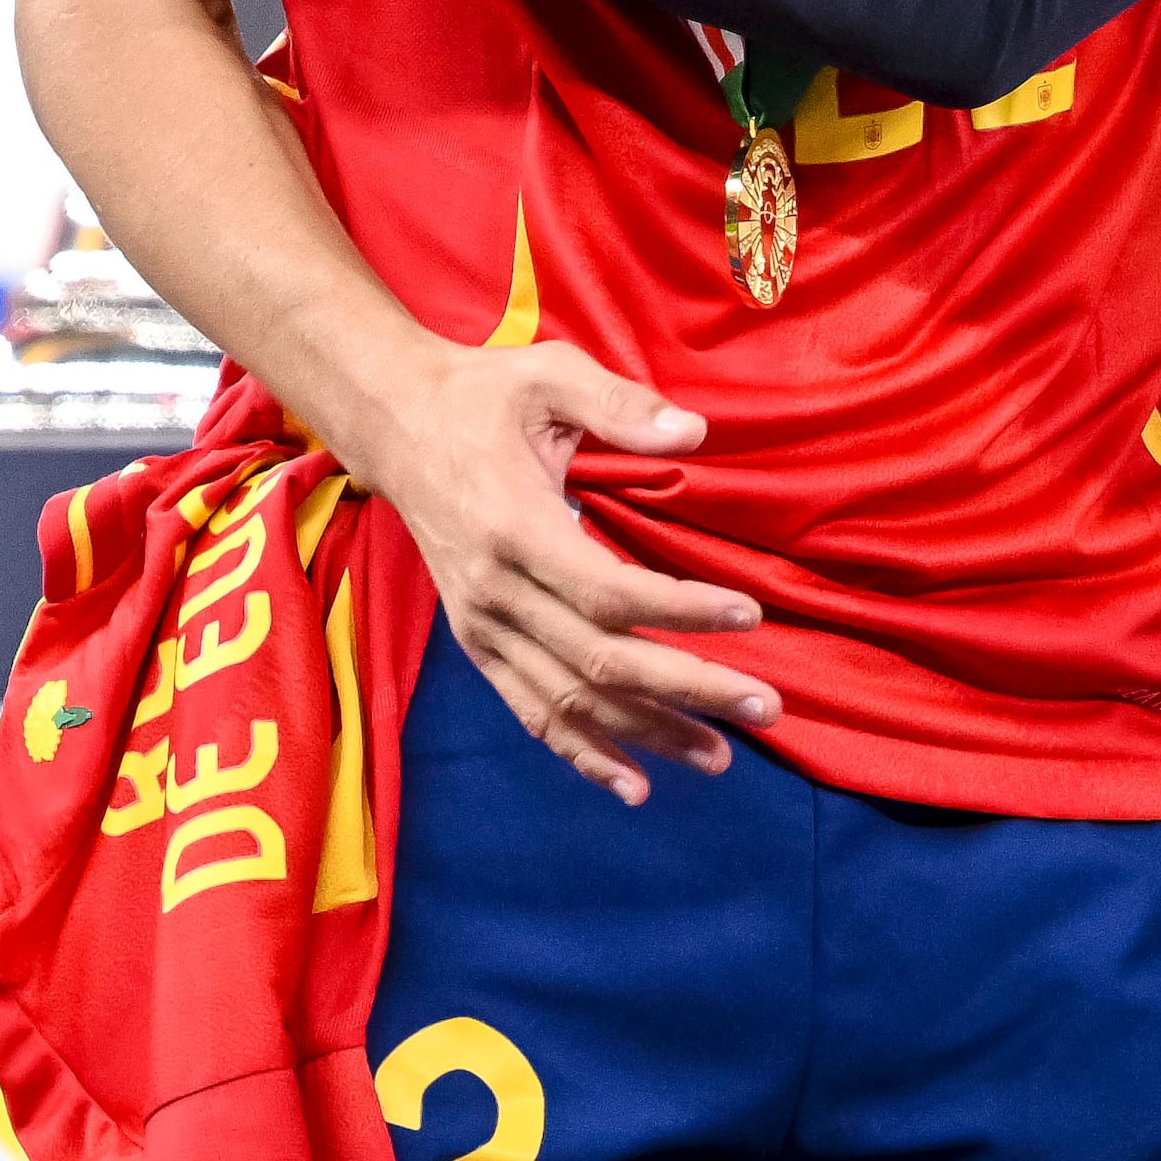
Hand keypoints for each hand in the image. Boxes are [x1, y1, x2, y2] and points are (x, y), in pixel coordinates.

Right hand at [338, 335, 776, 802]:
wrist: (395, 426)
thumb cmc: (482, 396)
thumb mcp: (549, 375)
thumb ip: (620, 403)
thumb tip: (695, 432)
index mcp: (515, 529)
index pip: (609, 593)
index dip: (681, 612)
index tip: (748, 615)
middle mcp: (496, 593)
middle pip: (602, 662)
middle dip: (689, 690)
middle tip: (765, 707)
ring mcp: (483, 627)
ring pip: (572, 701)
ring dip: (648, 735)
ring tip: (720, 755)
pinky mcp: (478, 643)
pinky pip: (531, 712)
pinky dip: (583, 754)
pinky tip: (635, 785)